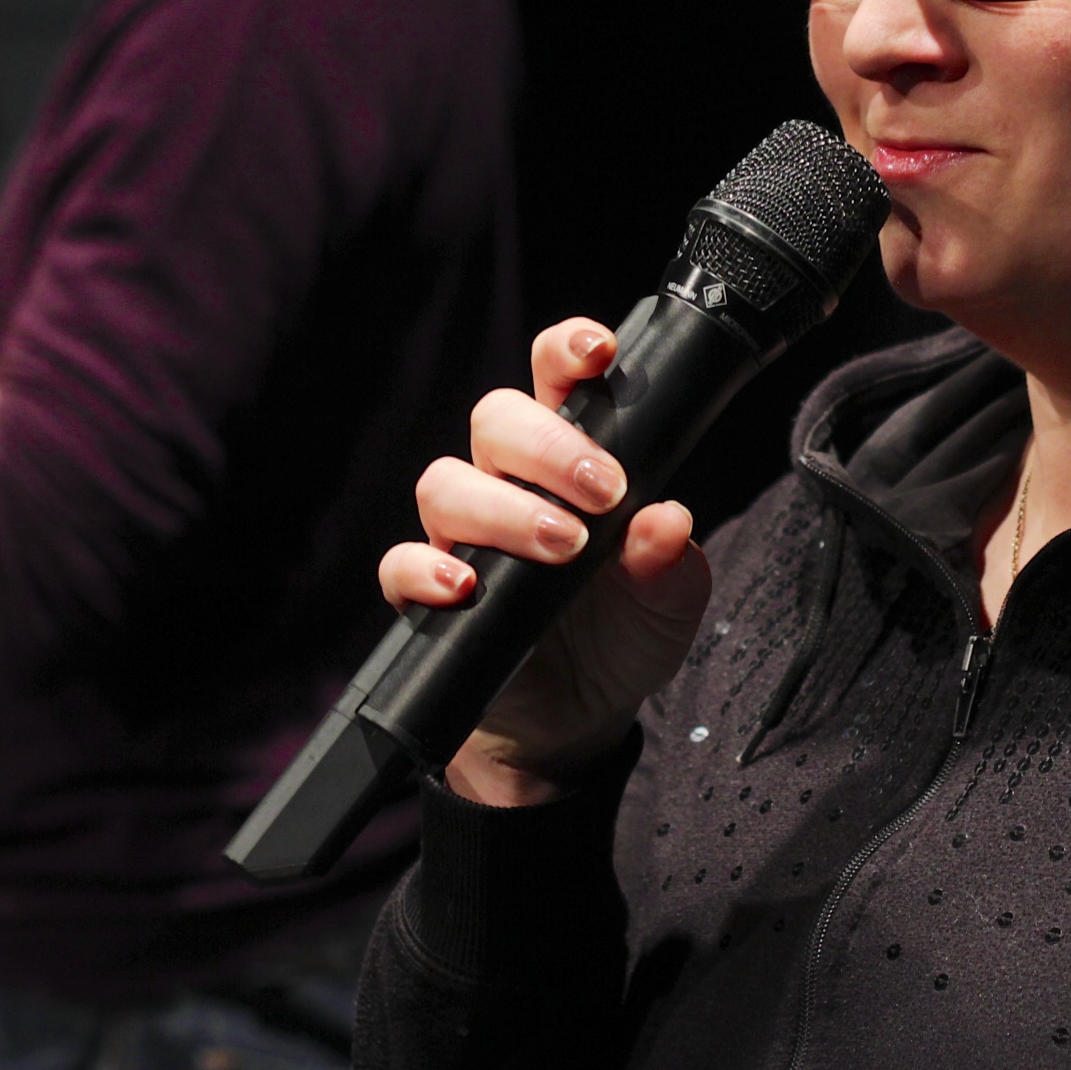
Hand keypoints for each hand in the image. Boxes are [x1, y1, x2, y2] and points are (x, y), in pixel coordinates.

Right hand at [380, 319, 711, 806]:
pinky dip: (425, 570)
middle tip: (604, 492)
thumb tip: (668, 520)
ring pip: (446, 483)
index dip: (568, 350)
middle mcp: (508, 483)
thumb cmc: (624, 633)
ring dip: (504, 508)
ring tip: (561, 546)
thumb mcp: (669, 602)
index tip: (600, 352)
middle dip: (548, 445)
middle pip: (495, 419)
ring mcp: (462, 537)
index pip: (555, 379)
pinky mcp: (427, 598)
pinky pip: (399, 566)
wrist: (579, 719)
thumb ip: (671, 562)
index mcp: (569, 460)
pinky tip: (466, 588)